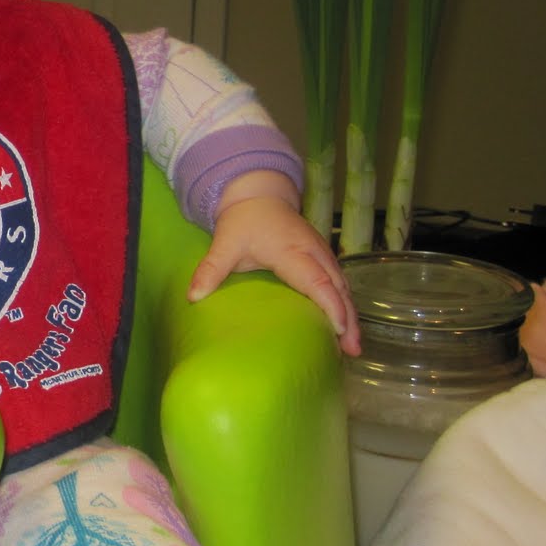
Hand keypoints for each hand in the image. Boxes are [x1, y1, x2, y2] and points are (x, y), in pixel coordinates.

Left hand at [187, 171, 360, 354]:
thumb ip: (210, 268)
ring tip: (353, 347)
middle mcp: (313, 252)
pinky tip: (344, 326)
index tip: (338, 329)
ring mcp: (322, 253)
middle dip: (348, 318)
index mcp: (291, 251)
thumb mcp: (224, 243)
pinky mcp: (324, 257)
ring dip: (350, 314)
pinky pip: (339, 282)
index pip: (317, 281)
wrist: (259, 195)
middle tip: (352, 350)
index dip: (330, 305)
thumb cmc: (243, 222)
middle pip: (338, 288)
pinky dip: (344, 304)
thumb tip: (193, 297)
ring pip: (343, 286)